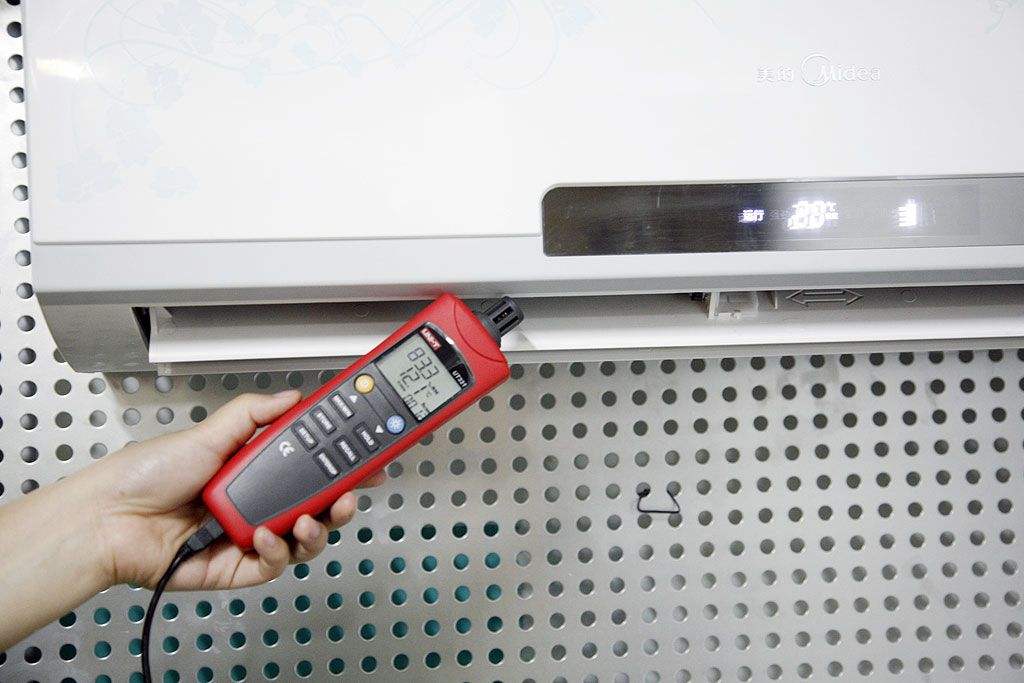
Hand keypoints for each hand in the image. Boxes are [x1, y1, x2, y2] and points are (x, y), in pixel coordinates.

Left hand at [85, 391, 384, 589]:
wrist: (108, 519)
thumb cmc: (144, 476)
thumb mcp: (207, 433)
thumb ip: (254, 414)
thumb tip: (291, 397)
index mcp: (252, 471)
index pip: (309, 467)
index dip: (340, 464)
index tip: (364, 457)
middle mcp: (255, 504)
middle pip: (315, 505)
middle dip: (341, 500)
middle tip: (352, 491)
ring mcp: (248, 537)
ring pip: (303, 539)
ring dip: (317, 528)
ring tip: (312, 518)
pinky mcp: (236, 568)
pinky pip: (274, 564)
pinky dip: (279, 550)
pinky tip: (269, 534)